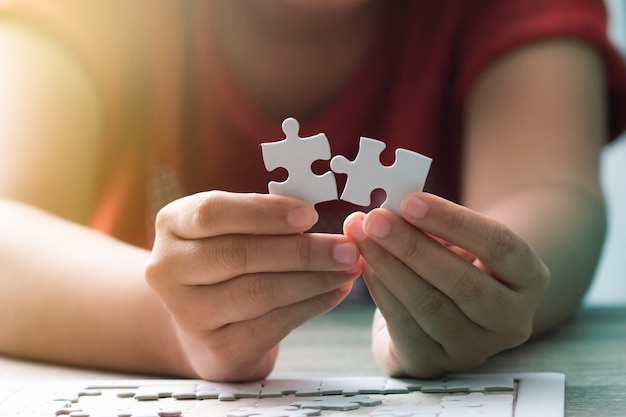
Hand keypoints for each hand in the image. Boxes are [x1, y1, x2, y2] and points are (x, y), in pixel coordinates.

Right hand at [146, 191, 360, 380]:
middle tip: (347, 247)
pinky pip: (272, 324)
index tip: (310, 215)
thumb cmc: (227, 261)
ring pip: (259, 292)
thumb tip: (314, 214)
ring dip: (313, 279)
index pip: (213, 212)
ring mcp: (189, 314)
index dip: (263, 213)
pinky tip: (335, 291)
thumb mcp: (229, 229)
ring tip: (348, 268)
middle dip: (302, 251)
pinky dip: (311, 306)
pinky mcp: (217, 348)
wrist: (206, 321)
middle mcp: (168, 269)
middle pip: (239, 255)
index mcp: (172, 226)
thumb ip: (261, 217)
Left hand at [343, 192, 548, 377]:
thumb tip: (392, 208)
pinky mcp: (436, 363)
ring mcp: (475, 348)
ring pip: (430, 306)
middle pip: (462, 281)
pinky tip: (366, 267)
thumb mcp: (458, 242)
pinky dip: (381, 292)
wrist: (449, 313)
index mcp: (529, 278)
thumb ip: (434, 225)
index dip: (452, 221)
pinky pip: (405, 326)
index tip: (410, 201)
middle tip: (375, 220)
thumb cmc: (456, 263)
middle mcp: (511, 319)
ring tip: (362, 237)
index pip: (498, 245)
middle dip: (412, 247)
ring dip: (389, 267)